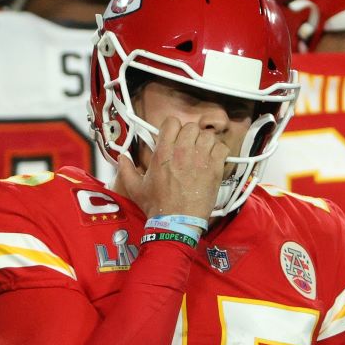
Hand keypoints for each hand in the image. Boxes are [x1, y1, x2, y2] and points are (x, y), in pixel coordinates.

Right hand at [113, 116, 227, 223]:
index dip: (173, 128)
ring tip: (201, 154)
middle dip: (190, 135)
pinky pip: (222, 148)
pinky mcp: (214, 169)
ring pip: (208, 135)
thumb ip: (127, 170)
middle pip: (191, 127)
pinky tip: (213, 160)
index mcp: (163, 152)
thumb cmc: (158, 207)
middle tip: (188, 147)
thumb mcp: (136, 188)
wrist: (177, 223)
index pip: (172, 122)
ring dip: (205, 142)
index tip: (173, 137)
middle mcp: (182, 151)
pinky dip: (219, 152)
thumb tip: (122, 158)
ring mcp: (200, 159)